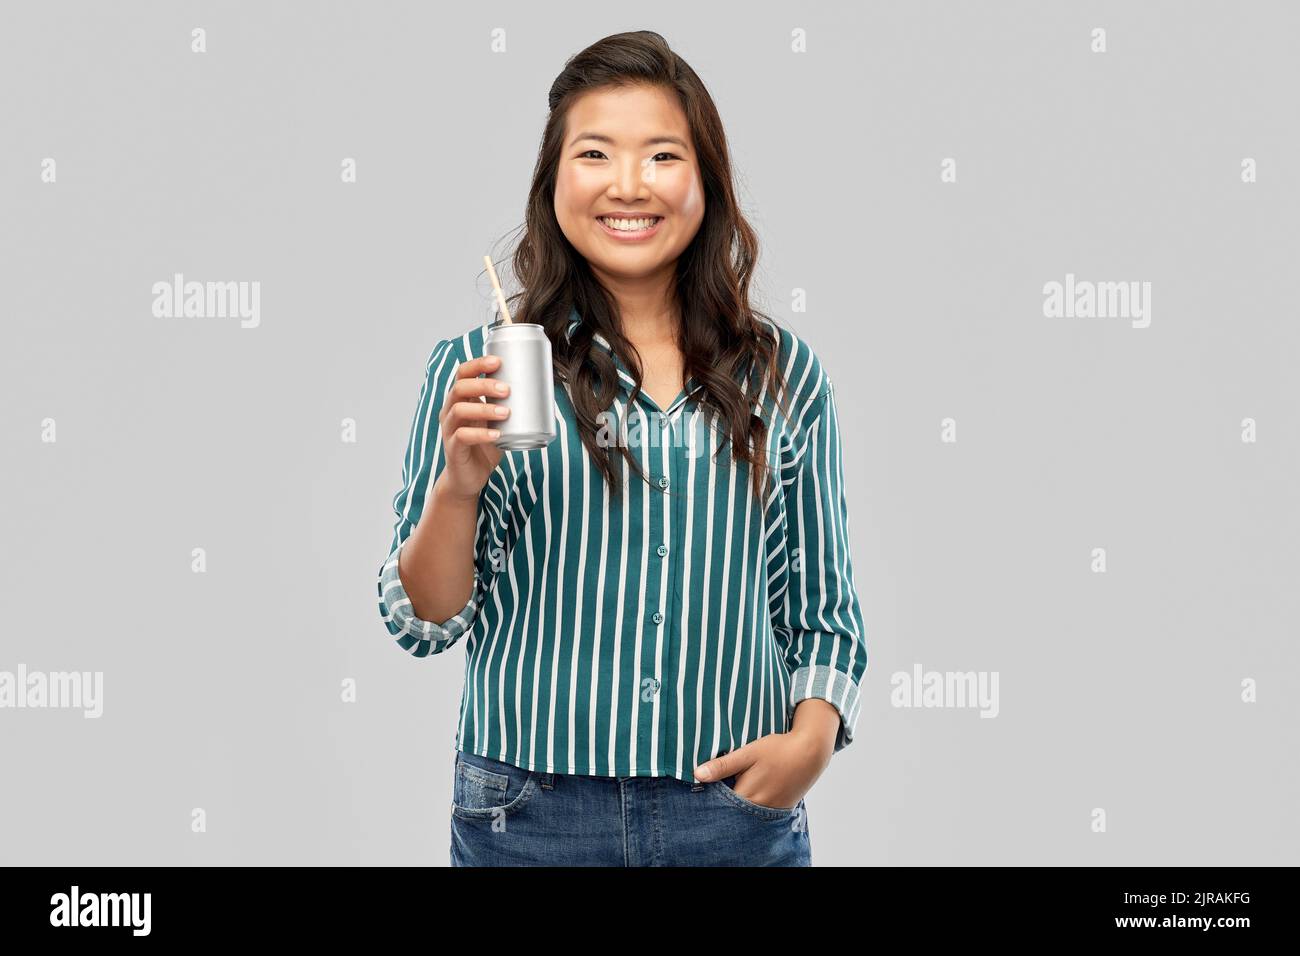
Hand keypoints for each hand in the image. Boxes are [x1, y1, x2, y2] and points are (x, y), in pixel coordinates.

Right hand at [434, 353, 508, 502]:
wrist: (469, 478)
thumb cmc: (485, 445)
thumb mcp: (498, 422)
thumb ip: (510, 407)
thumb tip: (544, 393)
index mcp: (462, 399)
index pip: (463, 373)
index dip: (477, 364)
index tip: (498, 361)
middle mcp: (451, 410)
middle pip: (460, 387)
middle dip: (484, 385)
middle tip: (507, 389)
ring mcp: (449, 429)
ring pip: (459, 410)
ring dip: (484, 408)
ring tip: (505, 412)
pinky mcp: (453, 448)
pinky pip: (462, 437)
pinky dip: (481, 434)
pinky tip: (496, 434)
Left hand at [692, 702, 838, 808]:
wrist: (810, 753)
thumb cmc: (778, 750)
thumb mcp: (748, 753)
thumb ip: (723, 766)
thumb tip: (697, 775)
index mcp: (747, 795)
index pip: (719, 804)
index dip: (710, 795)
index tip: (703, 785)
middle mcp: (758, 809)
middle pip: (731, 811)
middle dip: (723, 801)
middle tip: (721, 783)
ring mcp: (770, 811)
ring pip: (745, 811)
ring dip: (738, 803)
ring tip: (739, 783)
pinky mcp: (780, 809)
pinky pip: (759, 811)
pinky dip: (752, 803)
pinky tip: (753, 788)